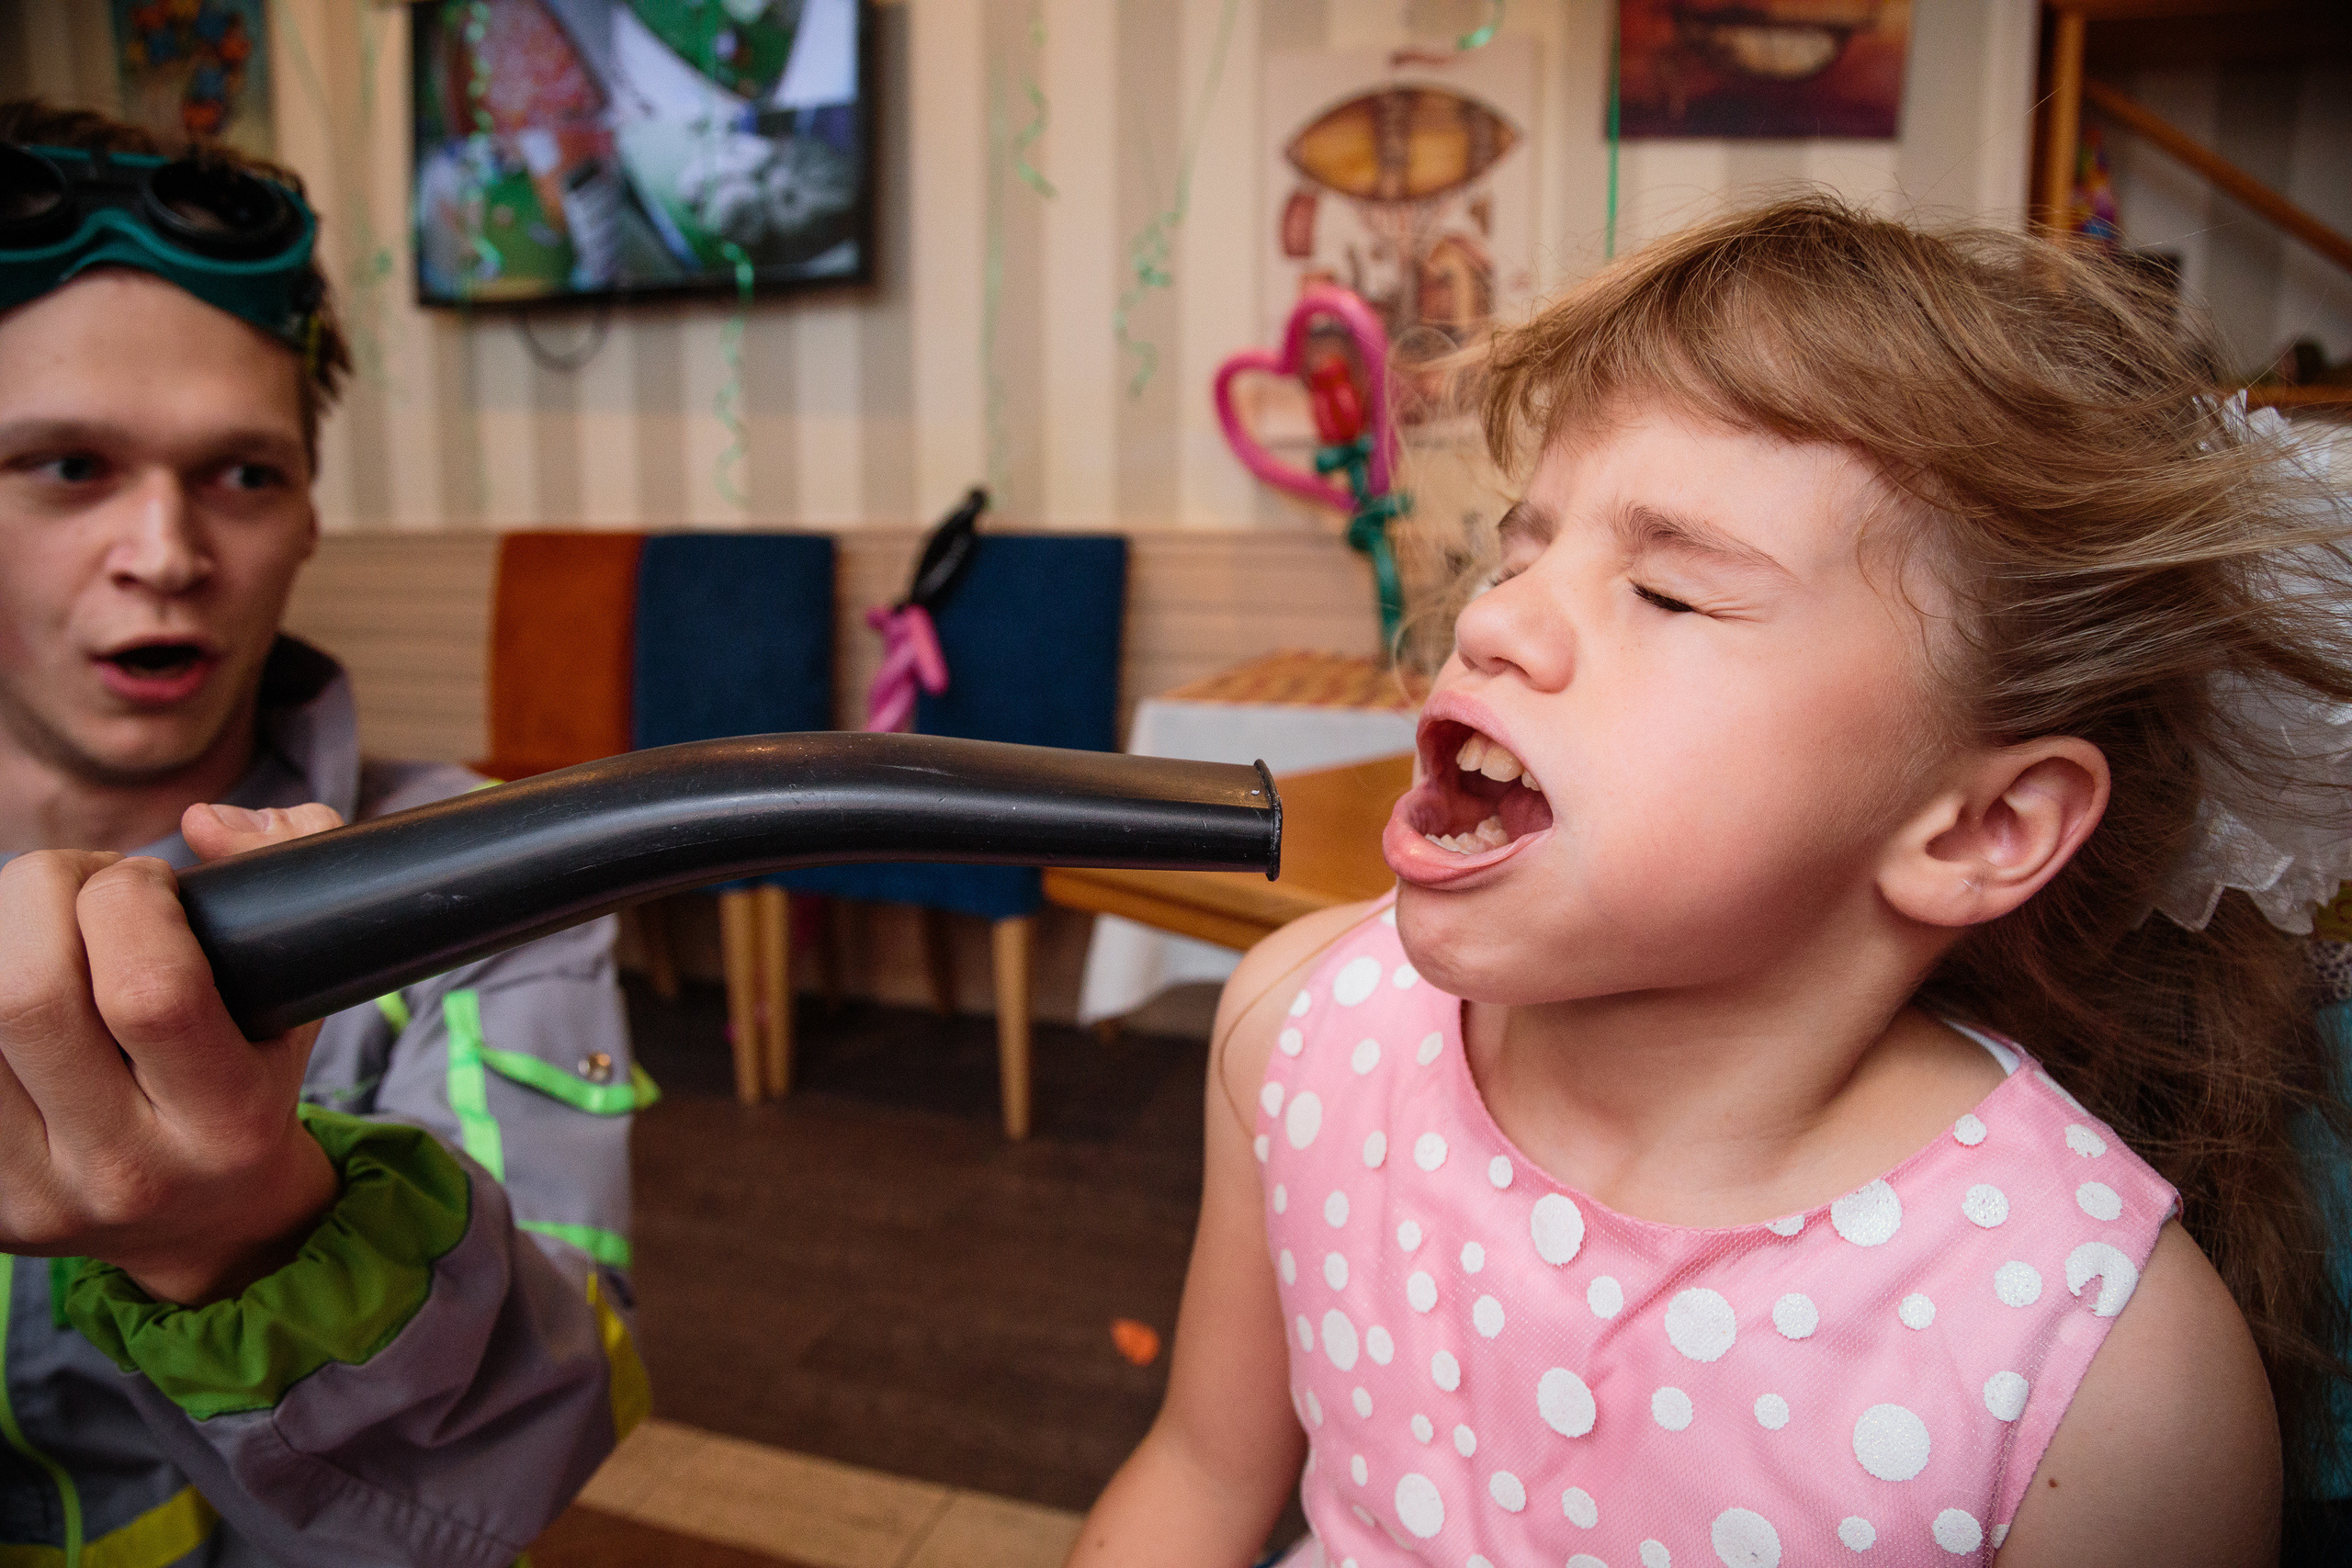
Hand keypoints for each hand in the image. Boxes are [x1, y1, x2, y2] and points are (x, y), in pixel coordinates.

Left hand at [0, 802, 344, 1304]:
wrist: (204, 1225)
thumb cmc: (250, 1080)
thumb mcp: (300, 994)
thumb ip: (294, 872)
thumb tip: (206, 826)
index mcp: (227, 1124)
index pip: (150, 991)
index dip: (132, 899)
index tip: (149, 883)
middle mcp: (127, 1169)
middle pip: (26, 995)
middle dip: (37, 894)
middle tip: (72, 888)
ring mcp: (34, 1193)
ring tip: (36, 933)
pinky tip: (12, 980)